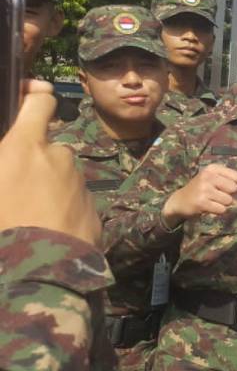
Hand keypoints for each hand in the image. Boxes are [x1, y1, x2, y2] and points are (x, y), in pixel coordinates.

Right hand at [0, 80, 99, 244]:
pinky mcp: (93, 209)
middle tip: (15, 189)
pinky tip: (47, 231)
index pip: (40, 103)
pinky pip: (75, 200)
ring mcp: (80, 183)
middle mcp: (58, 157)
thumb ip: (6, 160)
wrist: (38, 274)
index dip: (35, 96)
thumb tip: (11, 161)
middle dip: (35, 162)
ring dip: (50, 188)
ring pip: (63, 176)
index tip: (31, 96)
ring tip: (28, 217)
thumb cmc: (2, 228)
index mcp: (24, 148)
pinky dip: (63, 209)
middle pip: (48, 148)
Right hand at [161, 163, 236, 228]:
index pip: (236, 176)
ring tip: (212, 201)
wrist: (179, 201)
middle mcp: (207, 176)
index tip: (231, 188)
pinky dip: (218, 210)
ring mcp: (204, 189)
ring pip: (228, 200)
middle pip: (234, 188)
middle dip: (229, 194)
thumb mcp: (214, 178)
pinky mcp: (201, 202)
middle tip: (218, 195)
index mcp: (212, 168)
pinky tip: (209, 207)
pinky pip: (222, 209)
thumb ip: (231, 177)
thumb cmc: (201, 188)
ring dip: (223, 204)